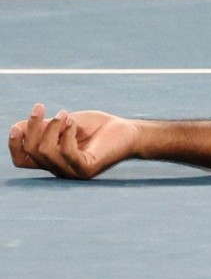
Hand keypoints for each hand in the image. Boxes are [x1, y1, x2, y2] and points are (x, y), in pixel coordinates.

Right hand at [8, 104, 139, 179]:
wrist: (128, 132)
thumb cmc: (98, 128)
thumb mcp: (65, 124)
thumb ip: (43, 127)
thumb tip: (17, 128)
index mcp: (52, 160)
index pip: (22, 160)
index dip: (14, 145)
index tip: (16, 125)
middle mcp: (59, 169)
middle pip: (32, 152)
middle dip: (33, 127)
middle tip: (42, 107)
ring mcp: (73, 171)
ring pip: (46, 152)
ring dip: (52, 127)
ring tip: (65, 114)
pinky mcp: (87, 169)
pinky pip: (67, 153)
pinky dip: (66, 134)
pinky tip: (73, 123)